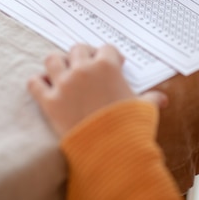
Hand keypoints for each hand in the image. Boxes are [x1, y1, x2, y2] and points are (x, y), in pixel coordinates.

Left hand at [28, 43, 167, 137]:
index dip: (110, 56)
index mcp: (108, 66)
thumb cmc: (130, 126)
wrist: (109, 150)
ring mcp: (64, 84)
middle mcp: (84, 69)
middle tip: (85, 67)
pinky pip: (35, 83)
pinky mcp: (49, 101)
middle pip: (77, 49)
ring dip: (57, 64)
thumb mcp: (144, 109)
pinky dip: (37, 83)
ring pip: (52, 59)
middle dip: (82, 56)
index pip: (106, 49)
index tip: (113, 64)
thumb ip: (151, 99)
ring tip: (61, 72)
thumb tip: (163, 99)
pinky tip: (43, 87)